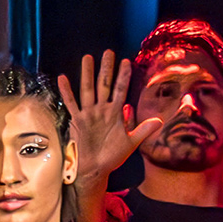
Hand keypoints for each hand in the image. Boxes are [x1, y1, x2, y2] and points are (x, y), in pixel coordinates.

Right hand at [61, 52, 138, 183]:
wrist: (95, 169)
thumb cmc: (112, 156)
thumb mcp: (131, 143)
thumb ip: (143, 130)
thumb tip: (160, 120)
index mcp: (114, 113)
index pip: (120, 90)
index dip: (123, 76)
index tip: (127, 61)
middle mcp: (101, 110)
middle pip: (104, 84)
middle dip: (106, 68)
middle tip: (108, 52)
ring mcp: (88, 114)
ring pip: (88, 89)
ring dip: (87, 74)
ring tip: (87, 58)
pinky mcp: (77, 121)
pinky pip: (71, 103)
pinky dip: (67, 92)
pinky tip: (63, 78)